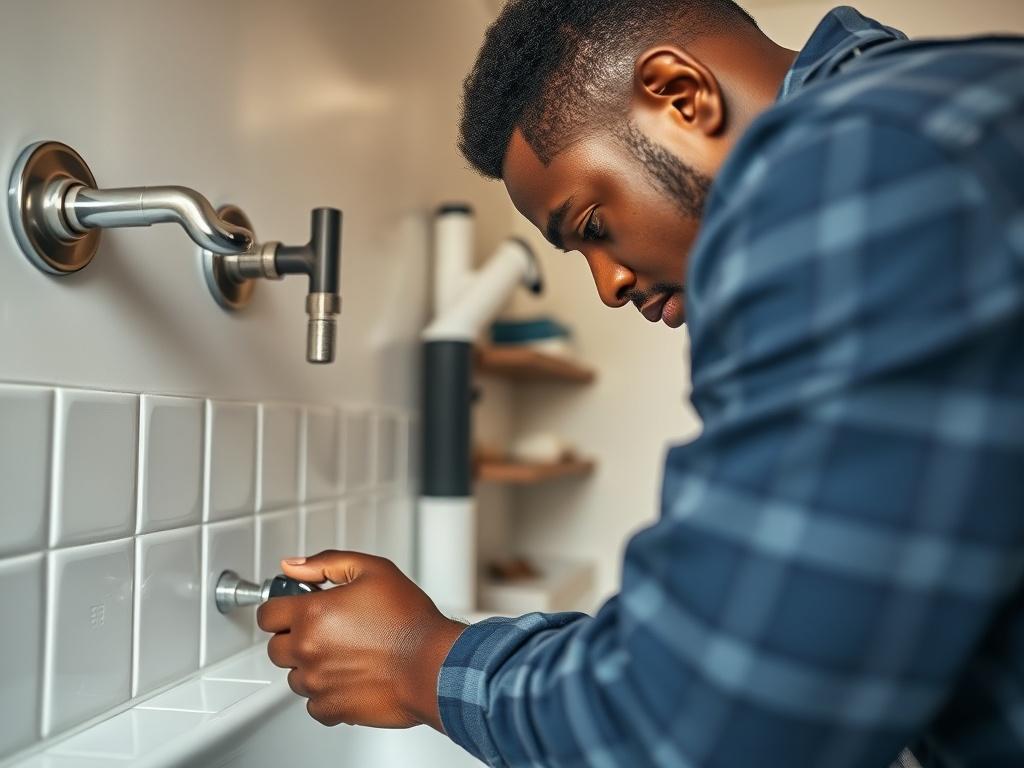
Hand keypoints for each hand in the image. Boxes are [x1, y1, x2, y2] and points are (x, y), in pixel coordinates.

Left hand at [257, 550, 466, 729]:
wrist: (434, 664)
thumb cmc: (410, 620)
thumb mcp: (372, 570)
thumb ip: (326, 563)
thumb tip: (293, 566)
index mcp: (312, 614)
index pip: (267, 614)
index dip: (280, 608)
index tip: (293, 609)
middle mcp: (308, 649)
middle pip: (276, 647)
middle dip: (294, 637)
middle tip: (325, 630)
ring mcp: (317, 682)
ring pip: (294, 676)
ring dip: (310, 666)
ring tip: (344, 654)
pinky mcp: (331, 707)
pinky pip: (313, 703)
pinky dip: (326, 693)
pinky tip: (349, 676)